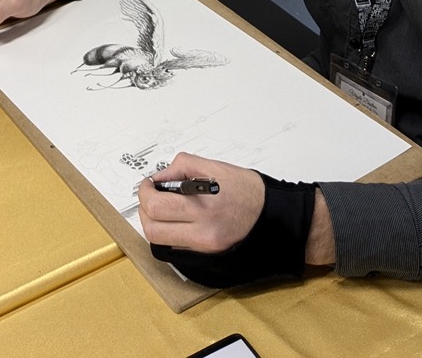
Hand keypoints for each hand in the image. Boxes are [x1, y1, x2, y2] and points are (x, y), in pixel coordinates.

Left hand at [138, 152, 335, 269]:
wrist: (278, 218)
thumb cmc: (251, 192)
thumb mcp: (217, 167)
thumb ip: (185, 167)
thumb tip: (161, 175)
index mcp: (205, 207)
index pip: (156, 206)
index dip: (145, 191)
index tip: (149, 183)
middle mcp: (203, 233)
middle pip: (152, 228)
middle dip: (143, 207)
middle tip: (149, 194)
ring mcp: (205, 248)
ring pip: (160, 241)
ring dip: (152, 222)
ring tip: (160, 206)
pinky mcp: (208, 255)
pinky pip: (176, 247)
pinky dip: (168, 233)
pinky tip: (175, 219)